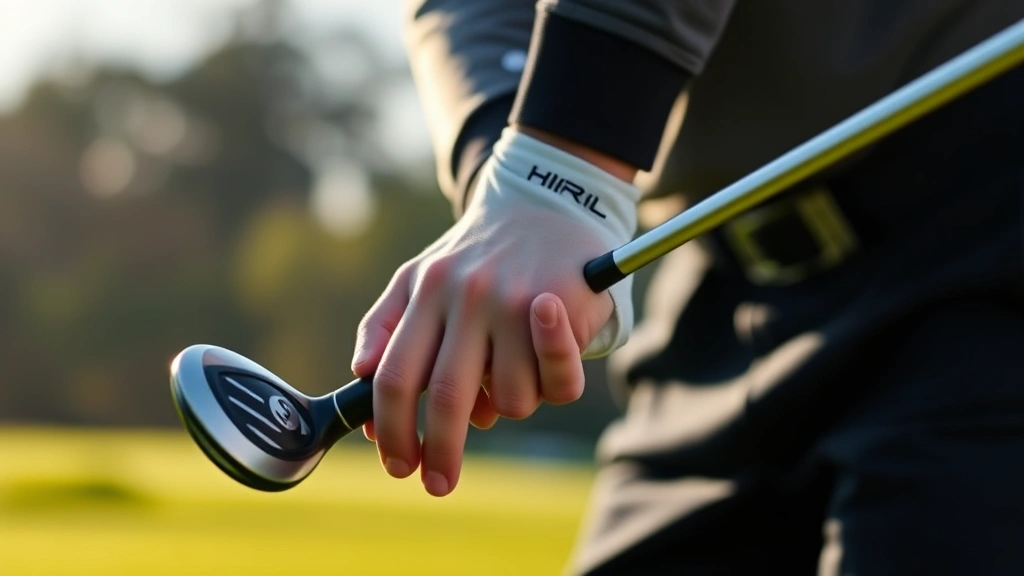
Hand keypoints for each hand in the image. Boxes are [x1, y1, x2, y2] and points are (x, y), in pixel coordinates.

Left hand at [351, 128, 637, 495]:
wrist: (543, 201)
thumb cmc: (476, 253)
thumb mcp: (418, 274)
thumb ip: (383, 322)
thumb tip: (361, 375)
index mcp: (424, 294)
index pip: (394, 376)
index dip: (389, 430)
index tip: (396, 464)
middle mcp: (464, 298)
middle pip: (443, 397)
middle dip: (438, 452)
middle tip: (437, 484)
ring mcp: (512, 302)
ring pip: (506, 400)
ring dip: (506, 406)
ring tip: (511, 370)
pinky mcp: (559, 305)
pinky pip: (553, 383)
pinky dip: (549, 383)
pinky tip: (544, 367)